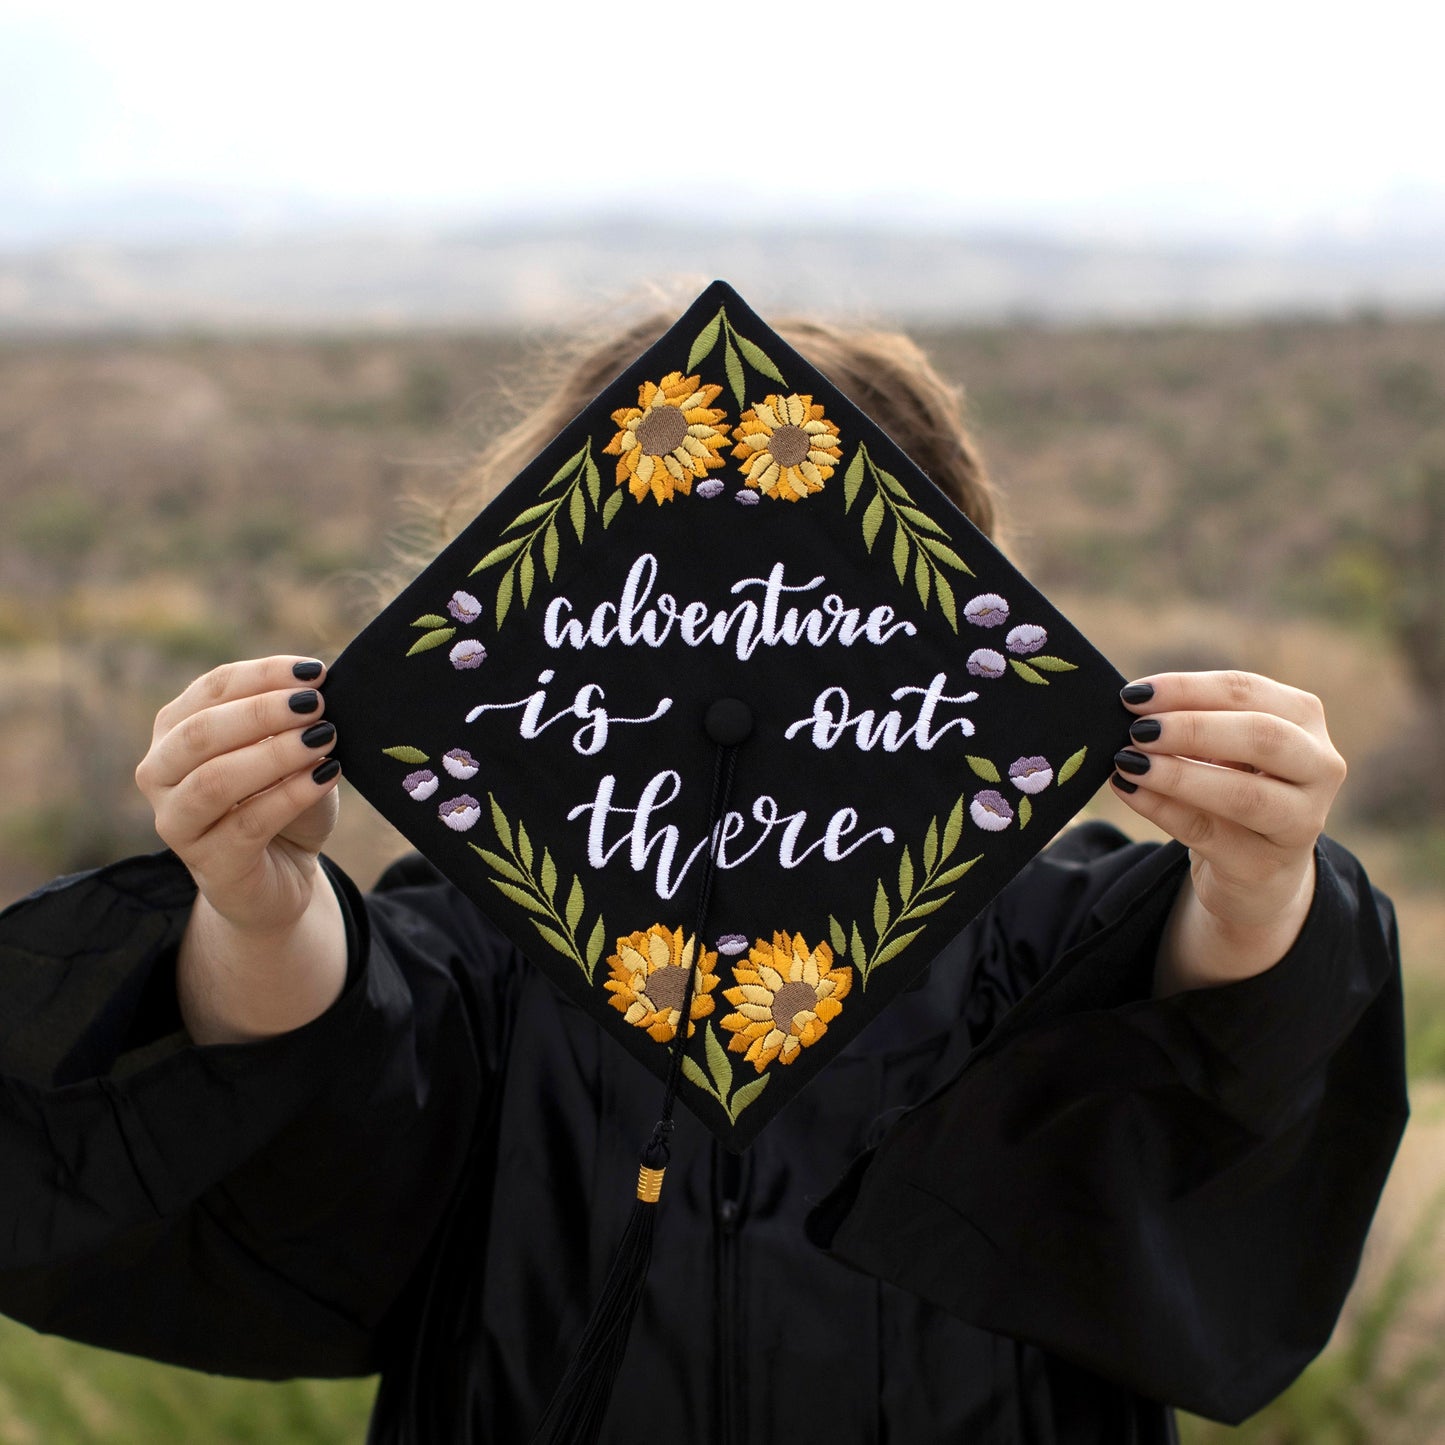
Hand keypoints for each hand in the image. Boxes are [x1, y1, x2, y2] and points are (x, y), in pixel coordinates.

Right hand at [134, 656, 341, 936]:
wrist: (282, 876)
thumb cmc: (282, 802)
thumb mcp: (290, 754)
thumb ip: (292, 723)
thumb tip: (316, 691)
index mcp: (175, 731)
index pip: (212, 689)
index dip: (263, 674)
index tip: (314, 672)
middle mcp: (160, 774)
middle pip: (200, 732)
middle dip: (262, 713)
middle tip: (316, 705)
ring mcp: (176, 823)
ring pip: (215, 781)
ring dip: (274, 754)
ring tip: (324, 739)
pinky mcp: (209, 864)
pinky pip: (247, 823)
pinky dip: (290, 794)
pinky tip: (325, 776)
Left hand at [1112, 671, 1346, 992]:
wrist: (1260, 869)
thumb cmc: (1236, 787)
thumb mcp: (1223, 748)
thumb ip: (1191, 723)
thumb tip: (1133, 707)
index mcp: (1304, 719)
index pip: (1248, 692)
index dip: (1189, 689)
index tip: (1134, 693)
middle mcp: (1318, 767)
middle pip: (1262, 736)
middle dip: (1192, 728)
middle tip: (1136, 729)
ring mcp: (1299, 821)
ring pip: (1244, 794)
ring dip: (1177, 774)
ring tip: (1128, 761)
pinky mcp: (1262, 865)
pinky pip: (1206, 832)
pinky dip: (1161, 808)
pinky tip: (1129, 790)